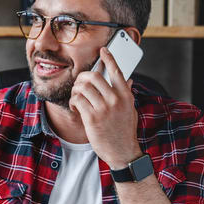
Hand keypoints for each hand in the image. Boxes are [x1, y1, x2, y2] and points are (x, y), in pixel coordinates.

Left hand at [69, 47, 141, 168]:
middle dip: (83, 77)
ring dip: (76, 90)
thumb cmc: (125, 131)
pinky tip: (75, 107)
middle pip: (94, 76)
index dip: (109, 58)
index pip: (117, 71)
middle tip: (80, 83)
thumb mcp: (130, 110)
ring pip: (83, 87)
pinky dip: (73, 102)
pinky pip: (77, 101)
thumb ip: (127, 94)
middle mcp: (115, 100)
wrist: (123, 152)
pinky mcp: (92, 118)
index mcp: (126, 96)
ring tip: (77, 97)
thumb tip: (128, 80)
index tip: (103, 50)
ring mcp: (104, 109)